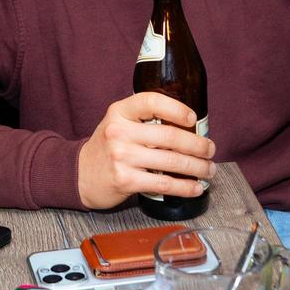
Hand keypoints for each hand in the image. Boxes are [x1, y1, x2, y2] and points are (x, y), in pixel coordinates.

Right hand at [76, 92, 216, 209]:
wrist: (79, 174)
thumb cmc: (106, 147)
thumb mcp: (118, 123)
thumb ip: (144, 120)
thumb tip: (187, 126)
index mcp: (119, 112)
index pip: (151, 102)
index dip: (176, 109)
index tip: (193, 118)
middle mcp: (119, 132)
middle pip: (169, 136)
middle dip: (197, 145)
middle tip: (210, 149)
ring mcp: (121, 157)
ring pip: (171, 162)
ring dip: (197, 167)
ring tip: (209, 169)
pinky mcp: (125, 181)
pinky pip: (164, 184)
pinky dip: (185, 187)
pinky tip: (196, 187)